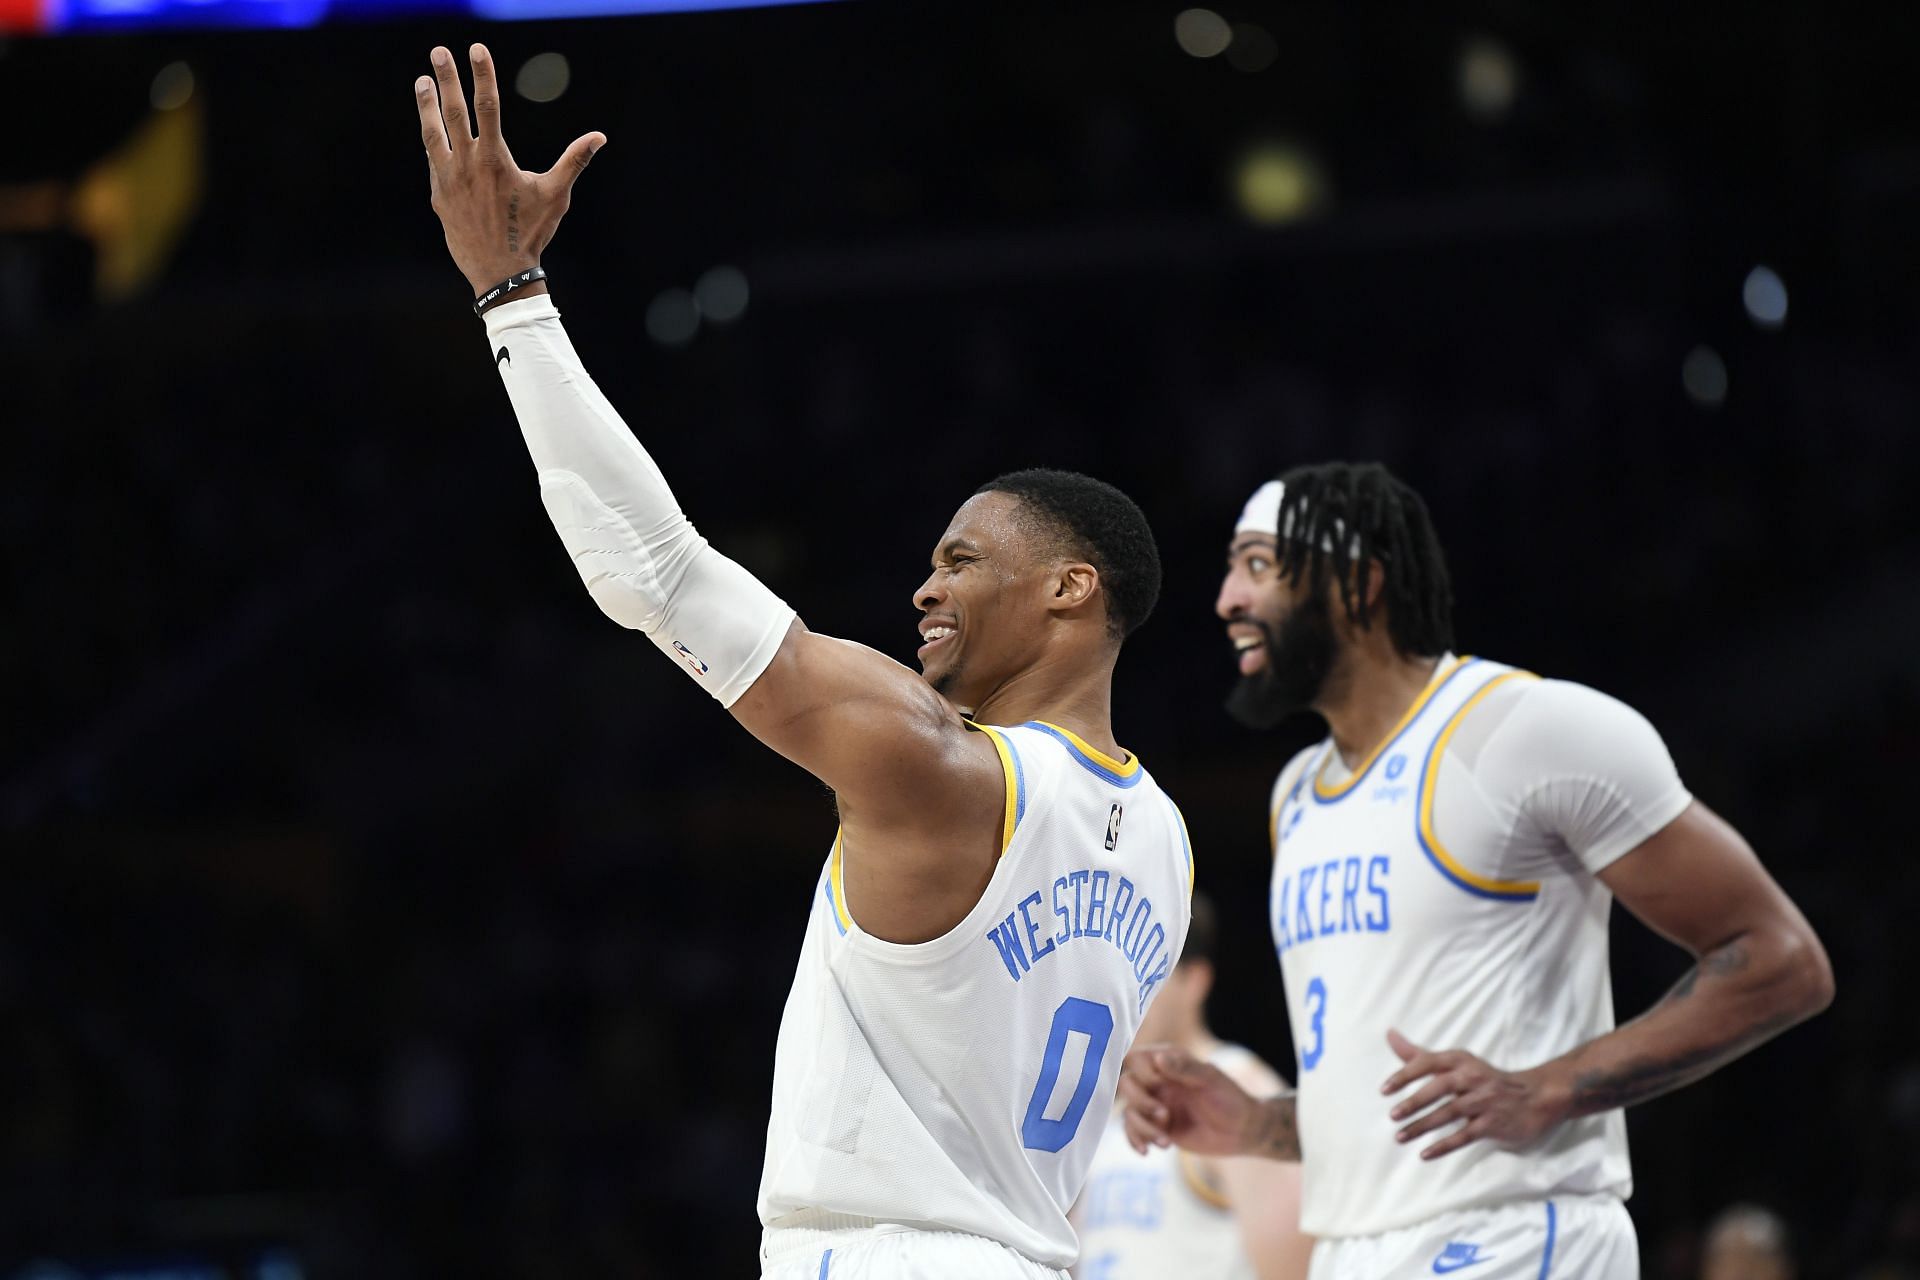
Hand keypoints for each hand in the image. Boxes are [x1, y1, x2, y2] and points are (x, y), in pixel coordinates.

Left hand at [414, 43, 604, 294]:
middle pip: (454, 111)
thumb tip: (599, 137)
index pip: (487, 106)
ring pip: (433, 133)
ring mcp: (448, 179)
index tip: (476, 49)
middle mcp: (467, 164)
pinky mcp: (439, 195)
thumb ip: (574, 160)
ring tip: (421, 82)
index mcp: (495, 159)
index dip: (483, 74)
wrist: (500, 273)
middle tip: (439, 52)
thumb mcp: (556, 195)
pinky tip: (432, 130)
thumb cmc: (532, 232)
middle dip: (447, 78)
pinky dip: (433, 142)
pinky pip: (434, 161)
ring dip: (426, 105)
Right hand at [1118, 1044, 1264, 1157]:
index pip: (1136, 1058)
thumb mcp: (1211, 1080)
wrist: (1242, 1131)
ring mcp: (1156, 1105)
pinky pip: (1134, 1132)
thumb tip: (1158, 1058)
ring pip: (1128, 1112)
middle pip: (1126, 1085)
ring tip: (1165, 1141)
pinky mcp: (1157, 1128)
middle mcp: (1158, 1082)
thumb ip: (1185, 1068)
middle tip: (1165, 1116)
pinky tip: (1148, 1151)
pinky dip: (1135, 1141)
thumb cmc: (1231, 1099)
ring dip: (1142, 1128)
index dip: (1141, 1071)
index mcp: (1169, 1063)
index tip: (1158, 1084)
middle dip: (1140, 1102)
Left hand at [1382, 1028, 1567, 1159]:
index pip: (1428, 1062)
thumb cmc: (1484, 1078)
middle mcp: (1472, 1077)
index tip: (1384, 1089)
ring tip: (1400, 1137)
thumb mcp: (1456, 1062)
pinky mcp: (1493, 1123)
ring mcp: (1484, 1101)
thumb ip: (1420, 1054)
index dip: (1405, 1075)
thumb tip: (1389, 1035)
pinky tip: (1425, 1154)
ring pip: (1450, 1113)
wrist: (1535, 1096)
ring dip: (1423, 1126)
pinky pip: (1465, 1136)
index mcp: (1460, 1060)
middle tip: (1392, 1115)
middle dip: (1414, 1102)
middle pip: (1440, 1087)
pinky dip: (1444, 1145)